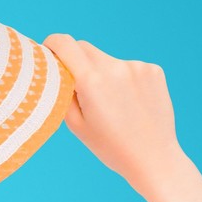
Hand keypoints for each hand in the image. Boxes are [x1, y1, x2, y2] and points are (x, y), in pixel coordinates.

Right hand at [42, 34, 185, 192]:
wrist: (154, 158)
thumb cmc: (111, 147)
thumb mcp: (75, 124)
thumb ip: (62, 92)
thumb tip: (55, 70)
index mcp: (92, 81)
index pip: (65, 44)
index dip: (51, 44)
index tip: (47, 51)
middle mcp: (116, 67)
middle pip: (84, 48)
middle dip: (75, 60)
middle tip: (75, 84)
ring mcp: (138, 67)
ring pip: (107, 59)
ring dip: (101, 72)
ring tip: (110, 103)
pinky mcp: (153, 70)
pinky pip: (128, 67)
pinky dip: (123, 78)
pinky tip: (129, 102)